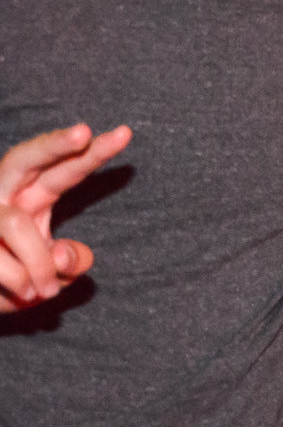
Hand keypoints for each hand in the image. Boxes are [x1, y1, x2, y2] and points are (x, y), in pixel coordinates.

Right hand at [0, 123, 131, 311]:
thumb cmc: (18, 281)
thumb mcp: (53, 274)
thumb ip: (70, 263)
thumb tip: (64, 255)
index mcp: (33, 196)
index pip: (66, 170)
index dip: (94, 154)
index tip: (126, 133)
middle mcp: (4, 196)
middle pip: (24, 158)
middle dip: (54, 144)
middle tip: (84, 132)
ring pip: (14, 223)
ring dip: (38, 264)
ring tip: (46, 293)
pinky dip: (18, 282)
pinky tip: (21, 294)